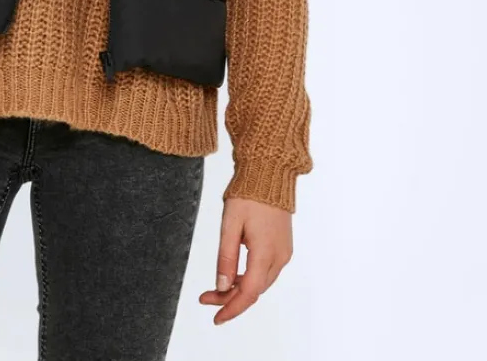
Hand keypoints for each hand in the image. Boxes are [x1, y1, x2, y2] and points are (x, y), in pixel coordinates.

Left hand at [198, 196, 292, 324]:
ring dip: (240, 289)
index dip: (231, 308)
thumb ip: (226, 256)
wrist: (270, 173)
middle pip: (255, 290)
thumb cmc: (248, 194)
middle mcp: (279, 257)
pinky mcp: (283, 246)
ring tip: (216, 287)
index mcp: (266, 253)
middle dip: (231, 298)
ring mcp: (284, 252)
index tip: (215, 317)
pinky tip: (234, 274)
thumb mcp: (230, 224)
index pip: (248, 292)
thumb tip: (221, 286)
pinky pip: (266, 271)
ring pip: (261, 282)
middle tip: (206, 297)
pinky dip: (249, 277)